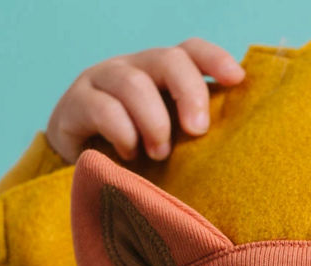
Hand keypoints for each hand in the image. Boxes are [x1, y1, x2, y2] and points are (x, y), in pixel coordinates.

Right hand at [45, 38, 245, 163]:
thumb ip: (193, 132)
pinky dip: (123, 134)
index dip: (215, 59)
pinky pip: (102, 109)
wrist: (77, 169)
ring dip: (154, 122)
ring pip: (134, 84)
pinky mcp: (73, 104)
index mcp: (160, 73)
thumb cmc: (136, 157)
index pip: (190, 50)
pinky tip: (128, 156)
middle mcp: (132, 68)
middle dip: (189, 93)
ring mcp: (100, 81)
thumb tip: (236, 146)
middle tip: (197, 131)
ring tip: (160, 154)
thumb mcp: (171, 141)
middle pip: (167, 60)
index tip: (236, 80)